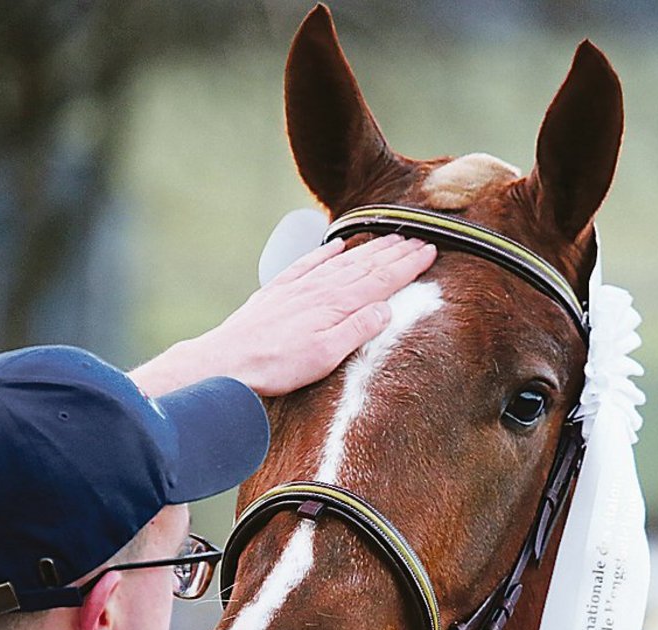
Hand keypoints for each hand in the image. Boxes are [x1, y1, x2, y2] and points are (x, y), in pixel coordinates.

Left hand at [130, 234, 435, 396]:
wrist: (228, 362)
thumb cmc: (277, 365)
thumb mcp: (325, 355)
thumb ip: (357, 329)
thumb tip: (385, 308)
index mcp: (337, 304)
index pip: (382, 279)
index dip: (408, 264)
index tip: (429, 251)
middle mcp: (320, 289)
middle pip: (366, 264)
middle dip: (396, 250)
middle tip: (419, 238)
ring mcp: (299, 287)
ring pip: (342, 260)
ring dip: (368, 248)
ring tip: (390, 237)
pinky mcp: (279, 292)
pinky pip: (308, 263)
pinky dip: (325, 251)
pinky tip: (336, 244)